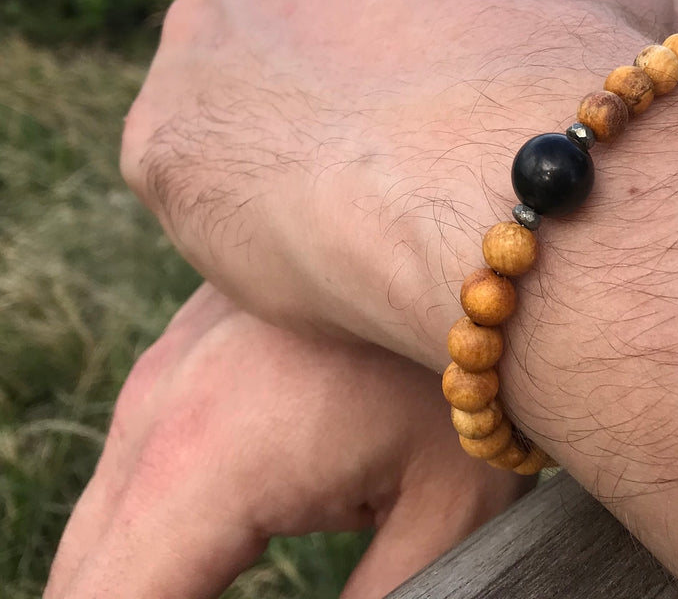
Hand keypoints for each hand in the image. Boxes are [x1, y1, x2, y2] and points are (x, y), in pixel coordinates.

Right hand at [45, 283, 529, 598]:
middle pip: (88, 572)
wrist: (472, 221)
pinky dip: (159, 520)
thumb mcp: (449, 518)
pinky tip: (226, 537)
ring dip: (146, 568)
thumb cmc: (483, 365)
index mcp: (209, 458)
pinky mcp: (186, 346)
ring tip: (235, 568)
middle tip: (246, 583)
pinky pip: (136, 457)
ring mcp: (167, 363)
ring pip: (105, 517)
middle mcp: (163, 404)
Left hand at [120, 0, 674, 366]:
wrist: (521, 160)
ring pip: (232, 95)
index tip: (433, 90)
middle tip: (394, 155)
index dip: (404, 29)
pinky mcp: (162, 139)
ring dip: (281, 144)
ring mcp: (202, 35)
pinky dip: (247, 216)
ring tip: (359, 211)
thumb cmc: (579, 65)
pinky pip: (197, 181)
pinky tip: (314, 246)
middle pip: (287, 15)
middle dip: (333, 78)